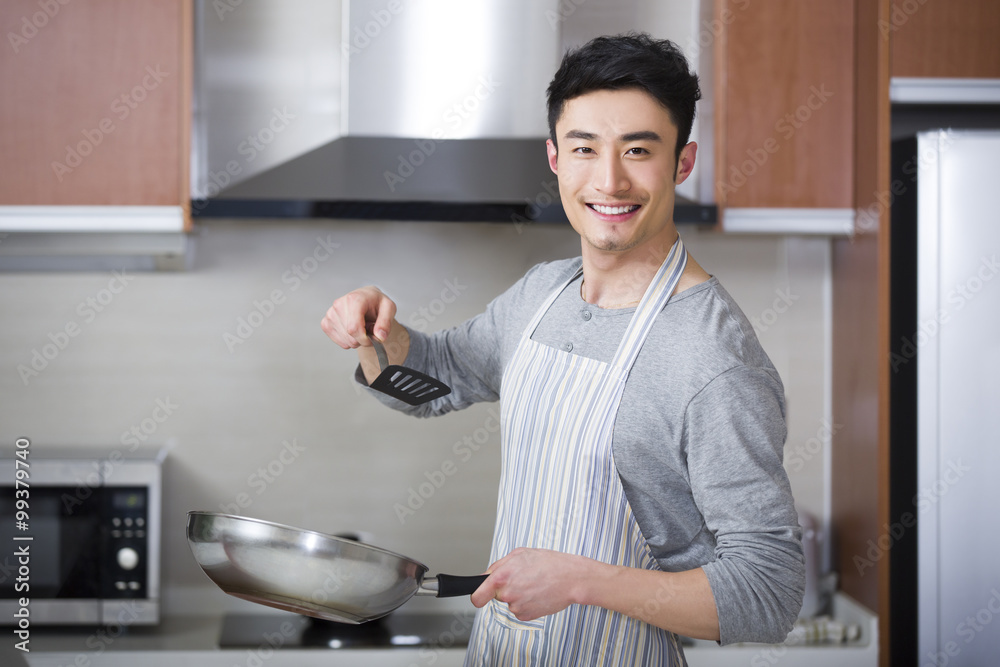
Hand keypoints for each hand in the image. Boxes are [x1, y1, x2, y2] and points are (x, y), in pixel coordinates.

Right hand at [320, 286, 396, 348]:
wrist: (366, 298)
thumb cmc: (376, 302)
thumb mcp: (389, 308)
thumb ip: (386, 323)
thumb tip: (379, 337)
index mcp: (354, 299)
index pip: (354, 328)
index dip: (365, 339)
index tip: (373, 338)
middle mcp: (339, 305)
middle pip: (350, 336)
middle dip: (363, 338)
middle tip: (369, 327)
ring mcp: (330, 314)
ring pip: (345, 341)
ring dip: (356, 339)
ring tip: (361, 326)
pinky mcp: (326, 322)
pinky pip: (339, 341)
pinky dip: (348, 340)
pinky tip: (353, 330)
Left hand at [470, 548, 592, 621]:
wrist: (570, 578)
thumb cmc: (548, 563)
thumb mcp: (520, 554)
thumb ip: (499, 565)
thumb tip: (486, 576)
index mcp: (501, 577)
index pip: (477, 596)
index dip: (477, 596)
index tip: (479, 596)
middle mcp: (507, 594)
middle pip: (497, 596)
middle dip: (506, 589)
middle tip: (522, 578)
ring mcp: (517, 607)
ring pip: (510, 602)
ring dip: (519, 595)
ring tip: (534, 584)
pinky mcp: (527, 616)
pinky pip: (520, 609)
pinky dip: (527, 603)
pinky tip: (538, 593)